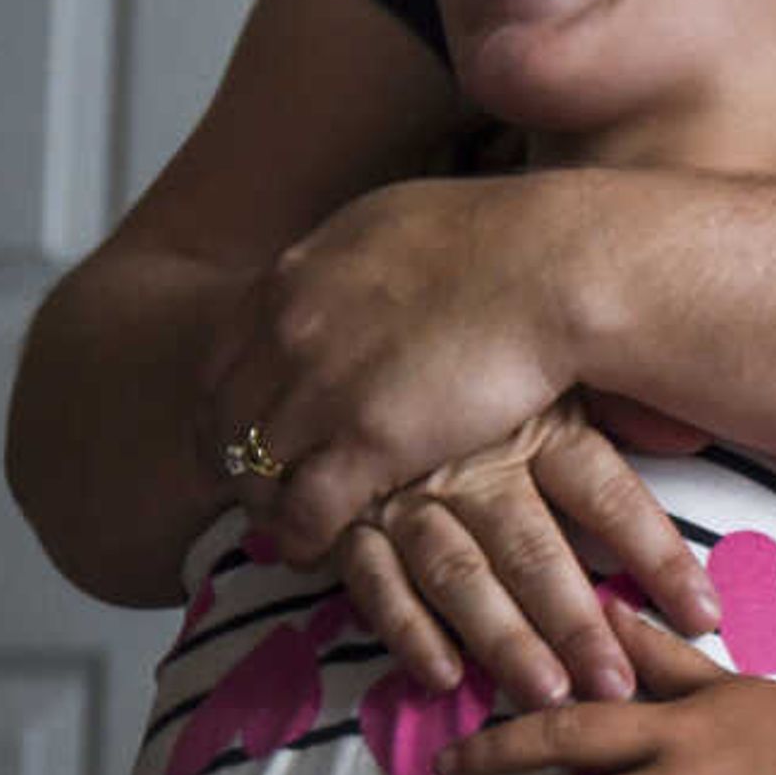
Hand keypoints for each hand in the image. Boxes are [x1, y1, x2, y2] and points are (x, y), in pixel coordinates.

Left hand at [202, 171, 587, 562]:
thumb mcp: (393, 224)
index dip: (230, 403)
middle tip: (257, 488)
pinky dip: (299, 537)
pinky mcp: (367, 442)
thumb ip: (348, 264)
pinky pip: (303, 510)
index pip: (221, 358)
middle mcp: (288, 333)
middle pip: (224, 417)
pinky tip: (314, 549)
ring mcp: (321, 388)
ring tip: (285, 527)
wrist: (554, 265)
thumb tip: (348, 278)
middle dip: (235, 459)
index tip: (248, 429)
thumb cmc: (505, 239)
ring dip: (265, 505)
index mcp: (292, 278)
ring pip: (253, 470)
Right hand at [326, 399, 713, 706]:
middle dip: (576, 623)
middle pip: (533, 550)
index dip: (657, 557)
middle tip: (616, 684)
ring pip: (461, 573)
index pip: (607, 497)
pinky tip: (443, 677)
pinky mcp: (345, 519)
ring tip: (548, 694)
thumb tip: (694, 438)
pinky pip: (376, 580)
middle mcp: (475, 466)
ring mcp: (408, 494)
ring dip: (502, 638)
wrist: (352, 336)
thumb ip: (624, 408)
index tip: (703, 616)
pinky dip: (406, 630)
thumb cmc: (481, 366)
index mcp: (538, 427)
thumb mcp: (556, 371)